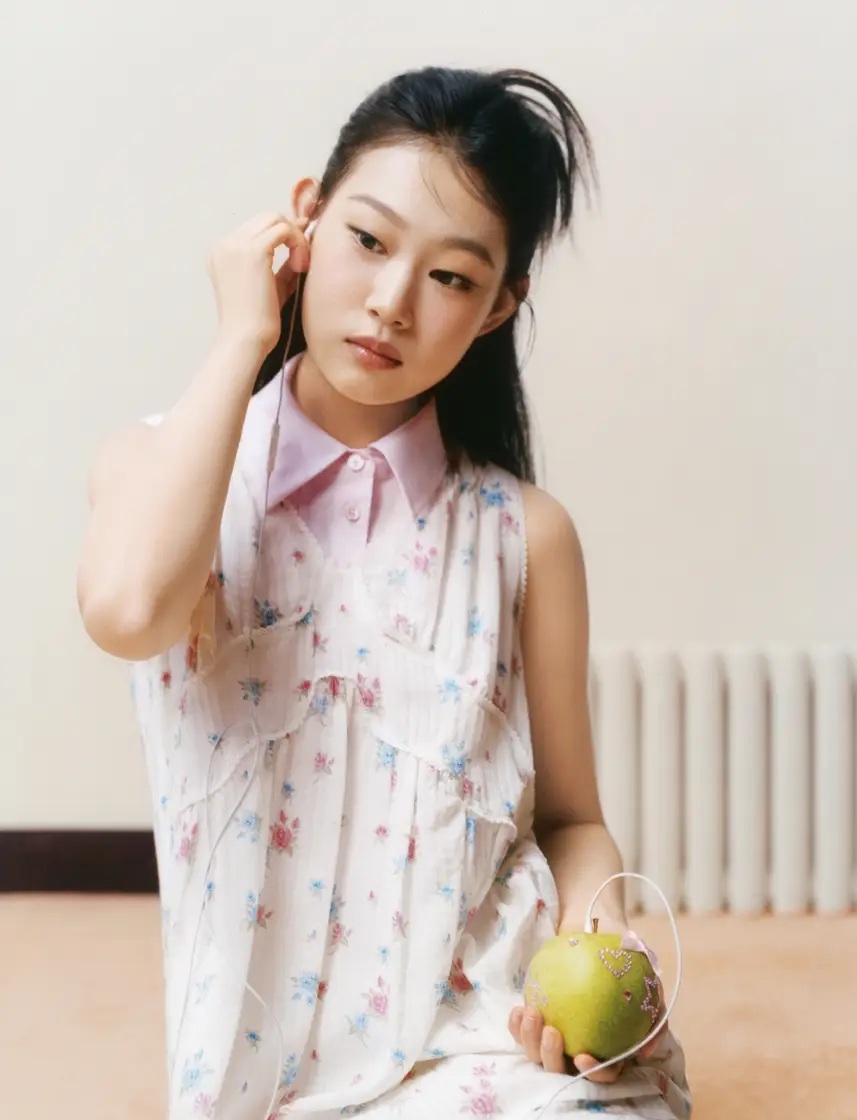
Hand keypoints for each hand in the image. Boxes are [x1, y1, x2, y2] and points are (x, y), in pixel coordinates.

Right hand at [206, 211, 312, 354]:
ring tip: (300, 268)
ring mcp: (235, 246)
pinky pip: (284, 230)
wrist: (245, 342)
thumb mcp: (271, 284)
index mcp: (222, 253)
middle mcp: (224, 245)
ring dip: (296, 239)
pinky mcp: (252, 252)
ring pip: (276, 218)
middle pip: (267, 217)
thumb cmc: (259, 323)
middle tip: (302, 262)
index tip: (301, 252)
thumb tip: (304, 228)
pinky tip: (300, 268)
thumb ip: (283, 259)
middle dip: (290, 233)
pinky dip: (298, 244)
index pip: (257, 227)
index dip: (284, 235)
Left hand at [508, 981, 668, 1082]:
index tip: (581, 1056)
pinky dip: (516, 1025)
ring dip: (530, 1039)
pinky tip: (519, 1009)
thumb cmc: (625, 966)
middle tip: (552, 1032)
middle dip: (551, 1057)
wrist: (597, 938)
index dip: (592, 1073)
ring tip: (531, 1014)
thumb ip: (655, 1018)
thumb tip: (644, 1050)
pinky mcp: (535, 1023)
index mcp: (607, 1051)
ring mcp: (555, 1039)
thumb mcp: (651, 989)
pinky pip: (521, 1031)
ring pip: (537, 1054)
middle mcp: (578, 1051)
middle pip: (561, 1069)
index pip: (602, 1074)